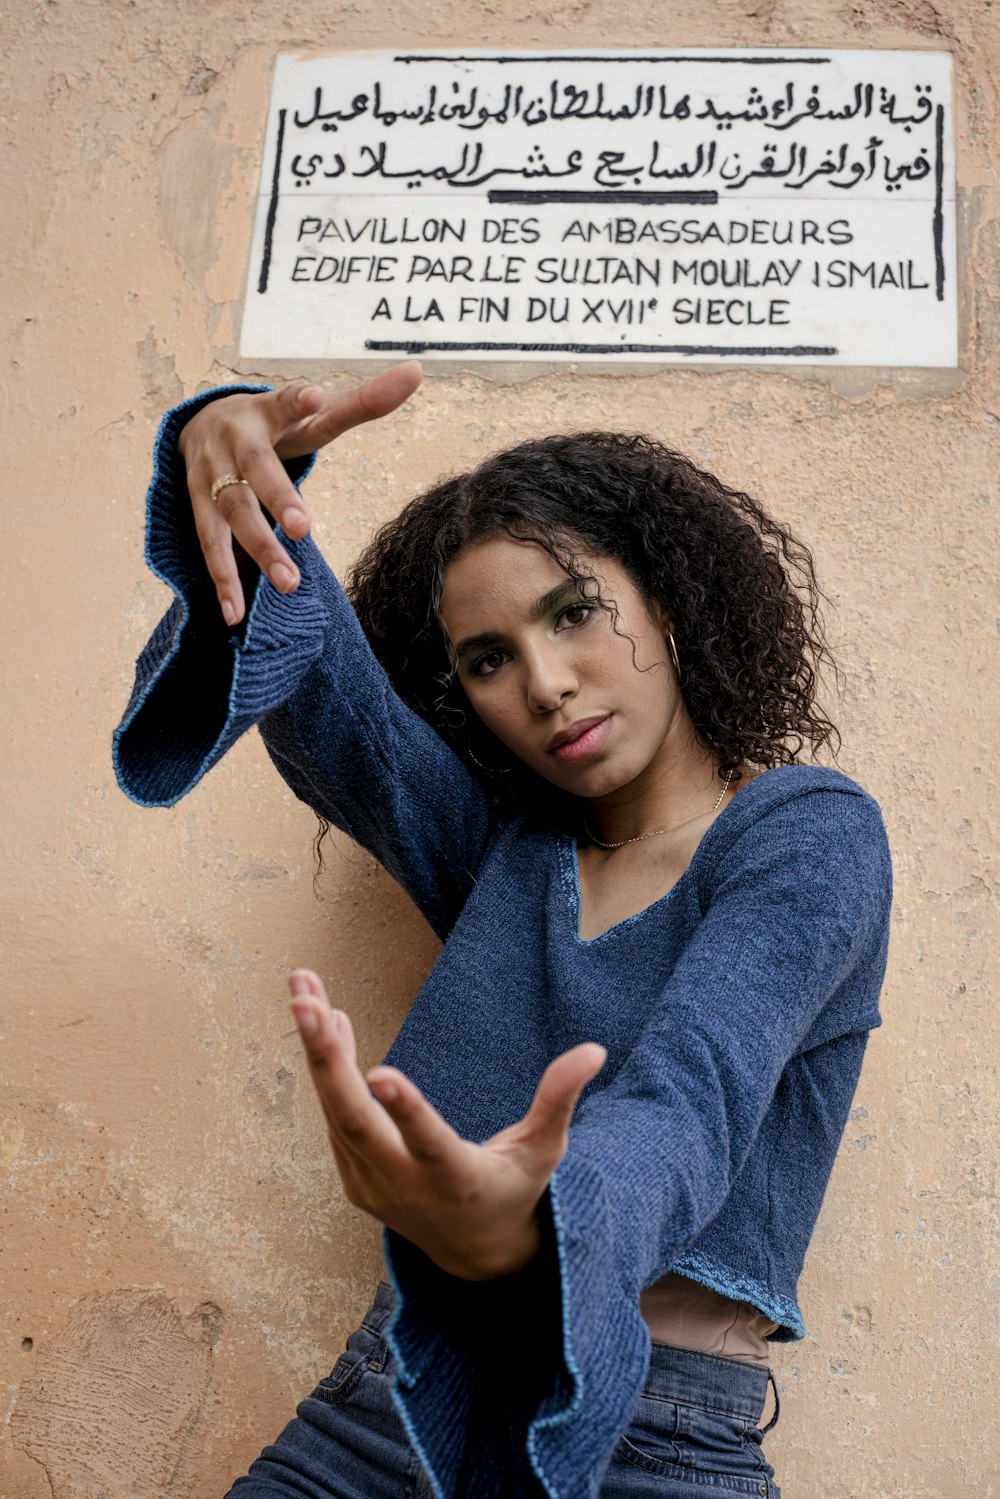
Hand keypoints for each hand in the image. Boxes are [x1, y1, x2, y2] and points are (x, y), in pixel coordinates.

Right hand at [178, 361, 422, 625]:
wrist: (199, 425)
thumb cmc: (273, 423)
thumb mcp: (313, 413)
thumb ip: (363, 401)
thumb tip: (417, 372)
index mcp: (265, 412)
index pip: (284, 402)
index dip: (298, 401)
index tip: (314, 397)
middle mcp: (232, 443)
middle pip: (254, 471)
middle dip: (277, 498)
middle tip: (305, 528)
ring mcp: (208, 478)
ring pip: (229, 514)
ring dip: (256, 549)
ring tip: (287, 582)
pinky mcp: (196, 511)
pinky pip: (208, 547)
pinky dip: (222, 581)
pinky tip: (236, 614)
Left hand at [288, 969, 606, 1280]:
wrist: (472, 1255)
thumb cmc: (515, 1189)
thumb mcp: (544, 1151)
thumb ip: (558, 1099)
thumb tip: (594, 1049)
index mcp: (457, 1180)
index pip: (429, 1144)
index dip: (406, 1111)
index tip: (381, 1072)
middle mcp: (405, 1186)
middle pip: (355, 1122)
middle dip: (326, 1058)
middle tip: (304, 1002)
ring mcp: (371, 1185)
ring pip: (335, 1113)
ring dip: (316, 1049)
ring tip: (303, 989)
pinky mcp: (354, 1178)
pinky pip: (335, 1116)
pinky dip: (329, 1066)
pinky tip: (325, 1017)